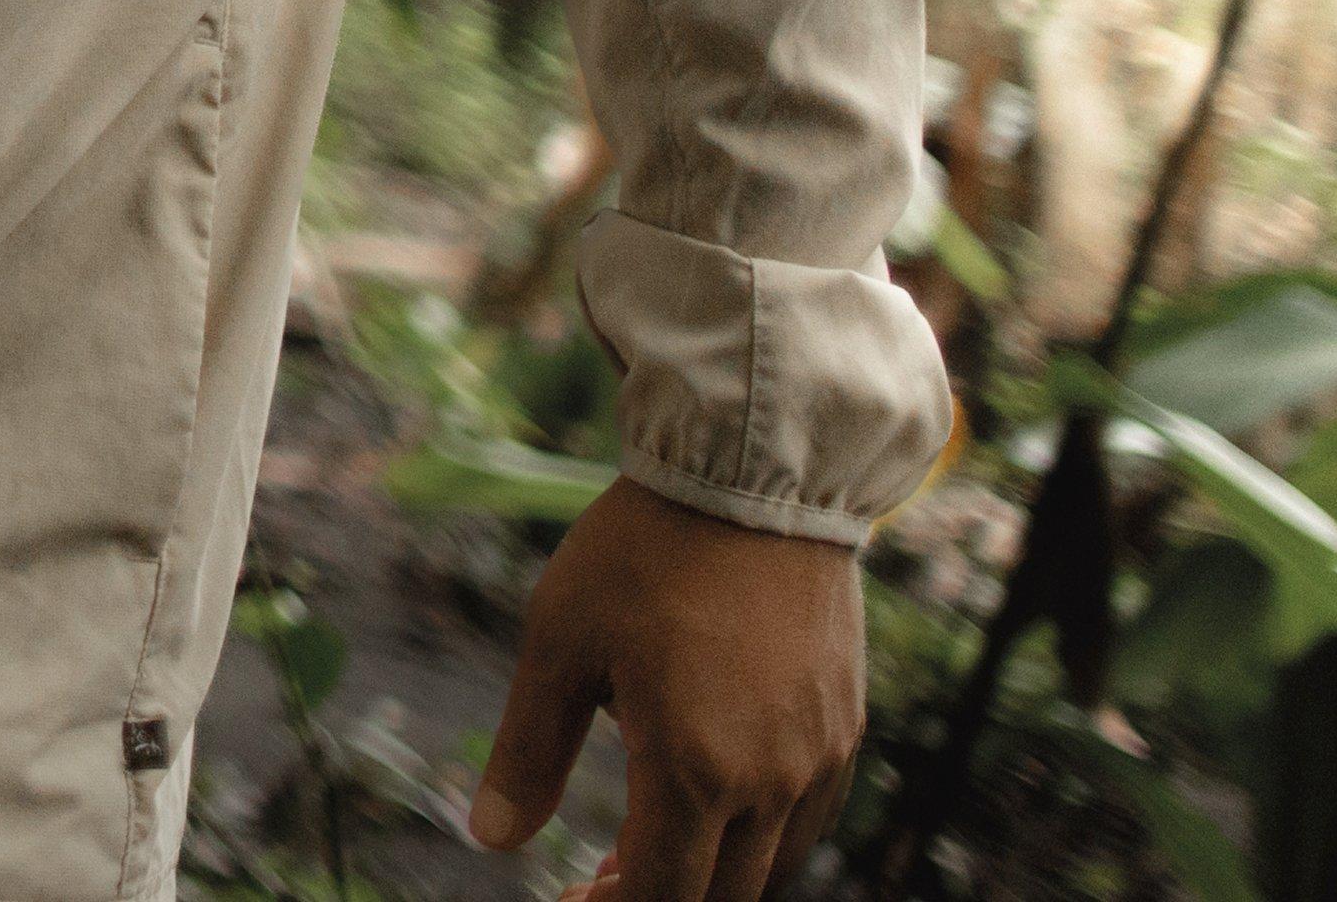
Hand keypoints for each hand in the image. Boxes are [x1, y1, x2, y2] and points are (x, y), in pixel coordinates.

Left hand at [468, 479, 864, 901]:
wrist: (753, 476)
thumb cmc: (642, 553)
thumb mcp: (557, 644)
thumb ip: (526, 752)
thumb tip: (491, 838)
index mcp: (694, 769)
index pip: (662, 896)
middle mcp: (770, 779)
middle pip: (721, 895)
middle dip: (656, 900)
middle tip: (595, 884)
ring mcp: (818, 756)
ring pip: (771, 865)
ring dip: (710, 874)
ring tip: (644, 849)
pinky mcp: (845, 726)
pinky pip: (808, 817)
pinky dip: (759, 837)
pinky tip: (710, 804)